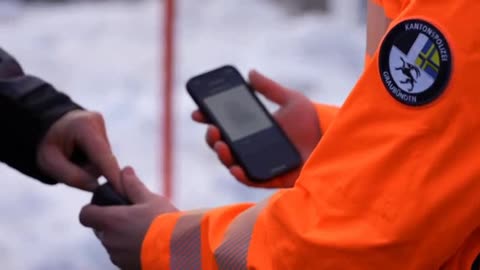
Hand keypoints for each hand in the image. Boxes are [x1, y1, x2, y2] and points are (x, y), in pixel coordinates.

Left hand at [37, 110, 120, 191]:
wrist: (44, 126)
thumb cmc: (45, 144)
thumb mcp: (49, 163)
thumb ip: (72, 176)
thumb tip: (96, 187)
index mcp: (83, 126)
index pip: (103, 156)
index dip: (113, 175)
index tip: (124, 191)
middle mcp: (97, 122)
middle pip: (103, 160)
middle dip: (88, 171)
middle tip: (67, 168)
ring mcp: (102, 125)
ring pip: (104, 160)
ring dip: (89, 167)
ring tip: (71, 160)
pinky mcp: (104, 131)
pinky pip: (103, 156)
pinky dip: (92, 161)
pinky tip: (80, 156)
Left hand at [79, 167, 177, 269]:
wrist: (181, 249)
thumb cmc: (165, 222)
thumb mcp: (150, 199)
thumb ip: (133, 185)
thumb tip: (125, 171)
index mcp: (111, 221)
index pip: (85, 215)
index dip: (92, 209)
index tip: (104, 206)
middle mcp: (109, 240)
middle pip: (100, 229)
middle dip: (112, 222)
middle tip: (132, 216)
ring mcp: (117, 257)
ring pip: (112, 243)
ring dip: (122, 236)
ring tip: (144, 231)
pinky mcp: (127, 267)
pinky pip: (122, 255)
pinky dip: (130, 249)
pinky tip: (148, 244)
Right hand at [192, 70, 320, 187]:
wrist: (332, 143)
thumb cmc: (312, 124)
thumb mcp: (291, 100)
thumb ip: (270, 89)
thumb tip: (250, 72)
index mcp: (252, 130)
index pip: (225, 124)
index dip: (208, 119)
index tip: (198, 112)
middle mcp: (251, 147)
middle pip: (223, 144)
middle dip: (212, 137)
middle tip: (212, 128)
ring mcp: (258, 163)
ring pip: (231, 162)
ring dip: (222, 154)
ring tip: (221, 144)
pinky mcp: (269, 179)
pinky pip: (250, 179)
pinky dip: (240, 174)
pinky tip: (235, 166)